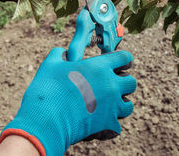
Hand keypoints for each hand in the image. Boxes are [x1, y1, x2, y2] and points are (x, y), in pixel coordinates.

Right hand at [0, 48, 136, 155]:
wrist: (47, 118)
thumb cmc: (48, 89)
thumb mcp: (51, 64)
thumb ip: (60, 54)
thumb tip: (63, 52)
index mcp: (100, 67)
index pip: (125, 58)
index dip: (123, 60)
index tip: (120, 63)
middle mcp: (110, 85)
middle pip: (131, 82)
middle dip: (124, 83)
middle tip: (111, 85)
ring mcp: (112, 106)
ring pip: (128, 105)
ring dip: (120, 104)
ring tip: (109, 105)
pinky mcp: (108, 124)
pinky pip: (118, 125)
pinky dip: (111, 125)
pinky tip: (101, 122)